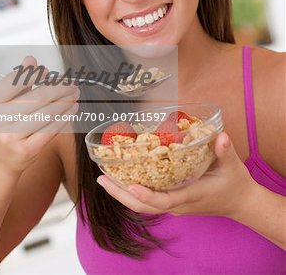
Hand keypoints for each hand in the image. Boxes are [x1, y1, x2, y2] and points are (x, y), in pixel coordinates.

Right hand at [0, 56, 79, 176]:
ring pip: (46, 114)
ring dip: (65, 103)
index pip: (14, 82)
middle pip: (36, 98)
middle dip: (59, 89)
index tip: (47, 71)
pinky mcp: (26, 150)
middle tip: (71, 85)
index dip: (33, 74)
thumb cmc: (7, 126)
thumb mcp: (7, 103)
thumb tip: (31, 59)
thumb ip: (20, 81)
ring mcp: (12, 137)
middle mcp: (0, 120)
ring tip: (75, 96)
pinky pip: (50, 130)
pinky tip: (72, 110)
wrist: (0, 160)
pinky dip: (64, 118)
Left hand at [96, 132, 256, 218]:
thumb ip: (225, 150)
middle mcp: (179, 204)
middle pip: (145, 206)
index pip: (164, 200)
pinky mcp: (175, 202)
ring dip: (123, 193)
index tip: (130, 186)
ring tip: (104, 179)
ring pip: (144, 205)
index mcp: (191, 195)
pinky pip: (149, 201)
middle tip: (102, 179)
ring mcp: (176, 205)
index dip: (147, 195)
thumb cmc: (235, 184)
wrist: (241, 203)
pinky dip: (133, 192)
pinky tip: (123, 180)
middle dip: (122, 194)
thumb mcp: (232, 166)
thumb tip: (220, 135)